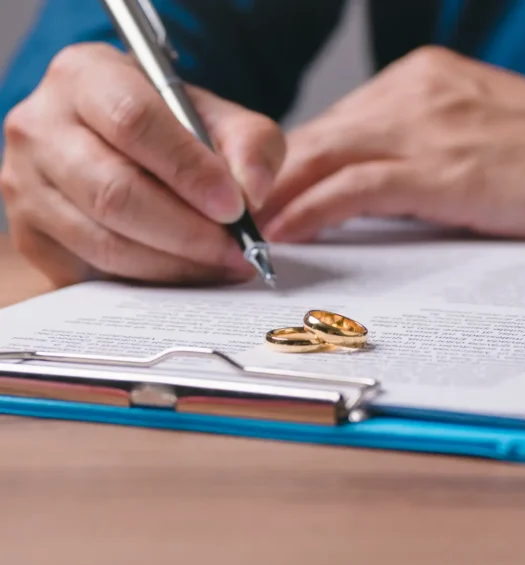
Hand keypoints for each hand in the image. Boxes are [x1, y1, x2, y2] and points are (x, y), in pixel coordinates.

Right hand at [0, 43, 284, 286]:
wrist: (118, 141)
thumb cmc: (172, 125)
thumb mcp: (221, 117)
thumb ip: (250, 145)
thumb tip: (252, 195)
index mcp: (86, 75)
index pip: (134, 122)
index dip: (189, 170)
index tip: (234, 207)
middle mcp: (41, 126)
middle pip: (114, 192)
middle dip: (188, 232)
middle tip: (238, 250)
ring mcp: (25, 184)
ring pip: (105, 242)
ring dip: (176, 264)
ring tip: (224, 265)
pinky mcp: (30, 234)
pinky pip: (94, 272)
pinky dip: (151, 280)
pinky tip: (189, 273)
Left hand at [259, 46, 524, 241]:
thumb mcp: (479, 132)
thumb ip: (423, 145)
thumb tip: (370, 185)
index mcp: (425, 79)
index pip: (337, 121)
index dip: (291, 161)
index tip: (262, 193)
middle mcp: (417, 94)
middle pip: (317, 134)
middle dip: (268, 178)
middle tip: (231, 216)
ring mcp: (430, 128)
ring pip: (324, 155)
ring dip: (277, 197)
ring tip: (244, 231)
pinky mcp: (445, 170)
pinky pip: (356, 188)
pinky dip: (313, 211)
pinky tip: (286, 234)